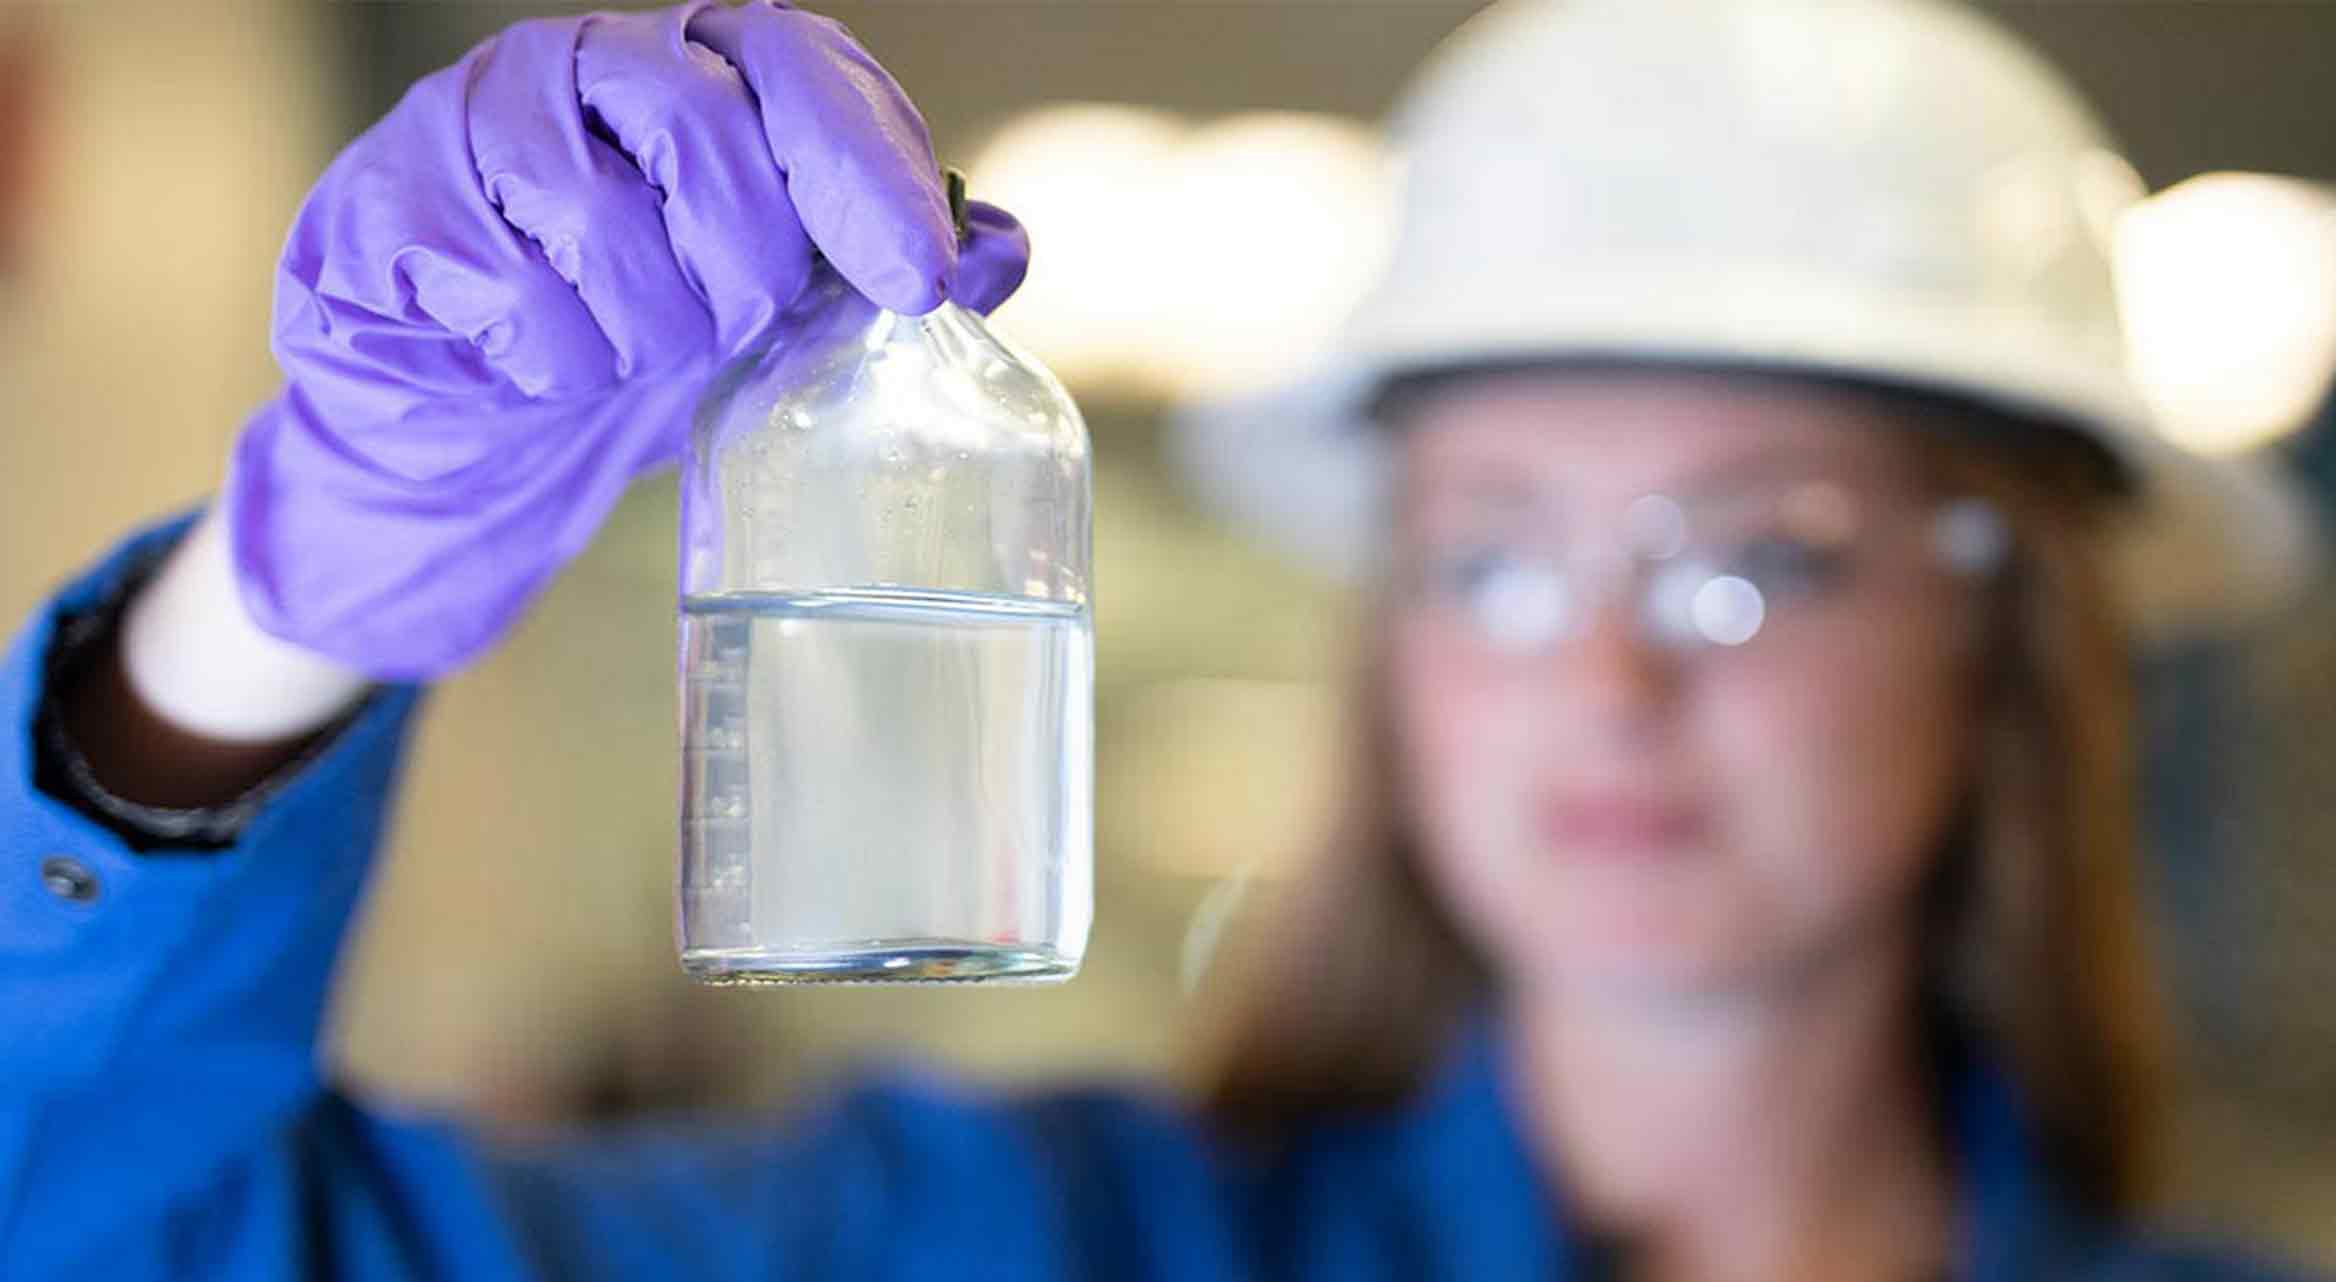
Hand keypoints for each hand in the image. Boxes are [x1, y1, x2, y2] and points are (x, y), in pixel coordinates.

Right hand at [221, 1, 1029, 679]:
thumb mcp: (784, 304)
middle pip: (708, 140)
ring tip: (627, 350)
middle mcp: (588, 64)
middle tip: (728, 327)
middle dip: (743, 273)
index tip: (919, 280)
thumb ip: (884, 265)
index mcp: (699, 65)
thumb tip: (1000, 251)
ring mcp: (479, 122)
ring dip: (643, 333)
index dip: (867, 165)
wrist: (473, 422)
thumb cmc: (641, 334)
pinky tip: (540, 364)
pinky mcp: (395, 205)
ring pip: (604, 224)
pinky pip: (513, 296)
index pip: (802, 65)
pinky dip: (553, 363)